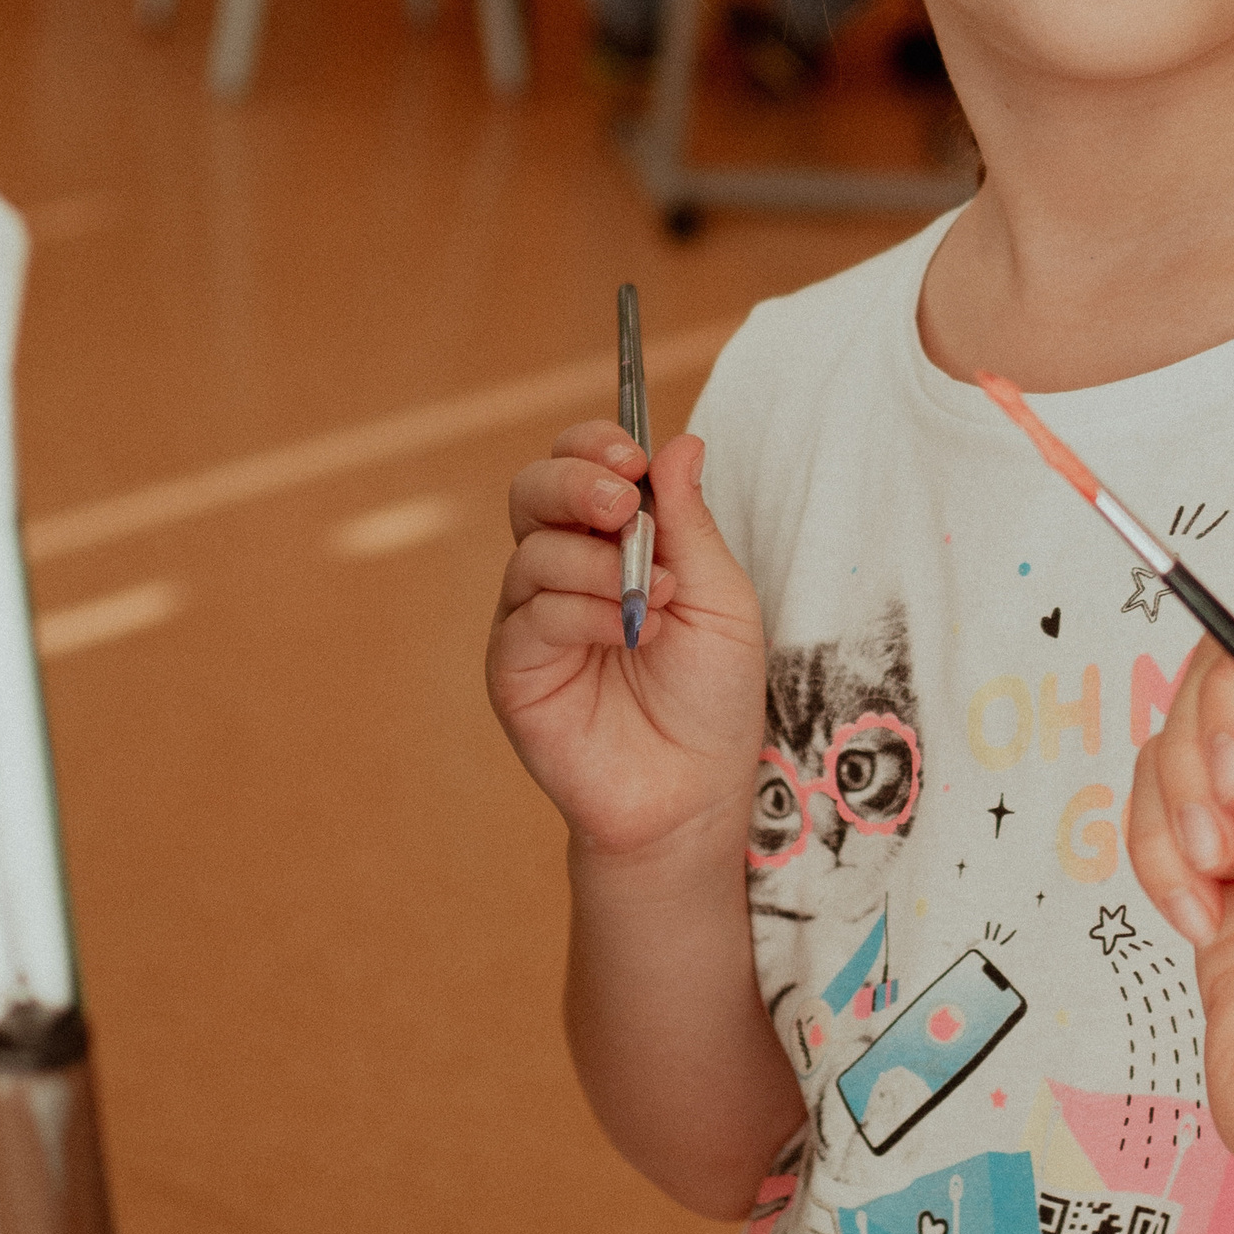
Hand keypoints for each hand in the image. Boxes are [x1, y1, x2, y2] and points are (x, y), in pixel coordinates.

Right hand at [486, 420, 766, 859]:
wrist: (692, 791)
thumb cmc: (711, 695)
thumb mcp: (719, 597)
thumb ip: (691, 523)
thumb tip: (681, 443)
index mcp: (613, 541)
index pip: (579, 465)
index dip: (595, 447)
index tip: (634, 459)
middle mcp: (563, 569)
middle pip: (533, 490)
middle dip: (576, 482)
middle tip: (623, 505)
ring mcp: (532, 618)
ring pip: (533, 551)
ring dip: (598, 564)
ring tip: (653, 602)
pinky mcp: (514, 668)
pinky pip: (532, 615)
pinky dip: (584, 614)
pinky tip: (628, 637)